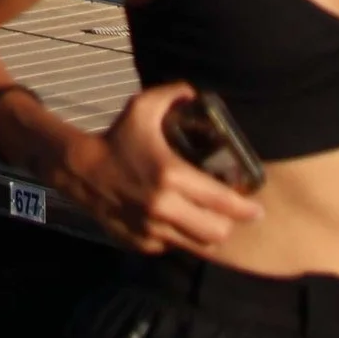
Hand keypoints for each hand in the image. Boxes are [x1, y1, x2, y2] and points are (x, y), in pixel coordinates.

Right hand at [67, 84, 264, 260]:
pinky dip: (179, 237)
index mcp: (171, 176)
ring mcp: (151, 229)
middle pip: (216, 232)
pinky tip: (177, 221)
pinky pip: (172, 246)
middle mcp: (163, 208)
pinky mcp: (141, 242)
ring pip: (197, 245)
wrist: (80, 169)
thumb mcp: (142, 107)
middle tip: (231, 214)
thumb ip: (173, 93)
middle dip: (228, 224)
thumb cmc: (116, 137)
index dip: (246, 208)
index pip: (221, 201)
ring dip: (207, 234)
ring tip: (210, 221)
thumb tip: (196, 91)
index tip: (257, 209)